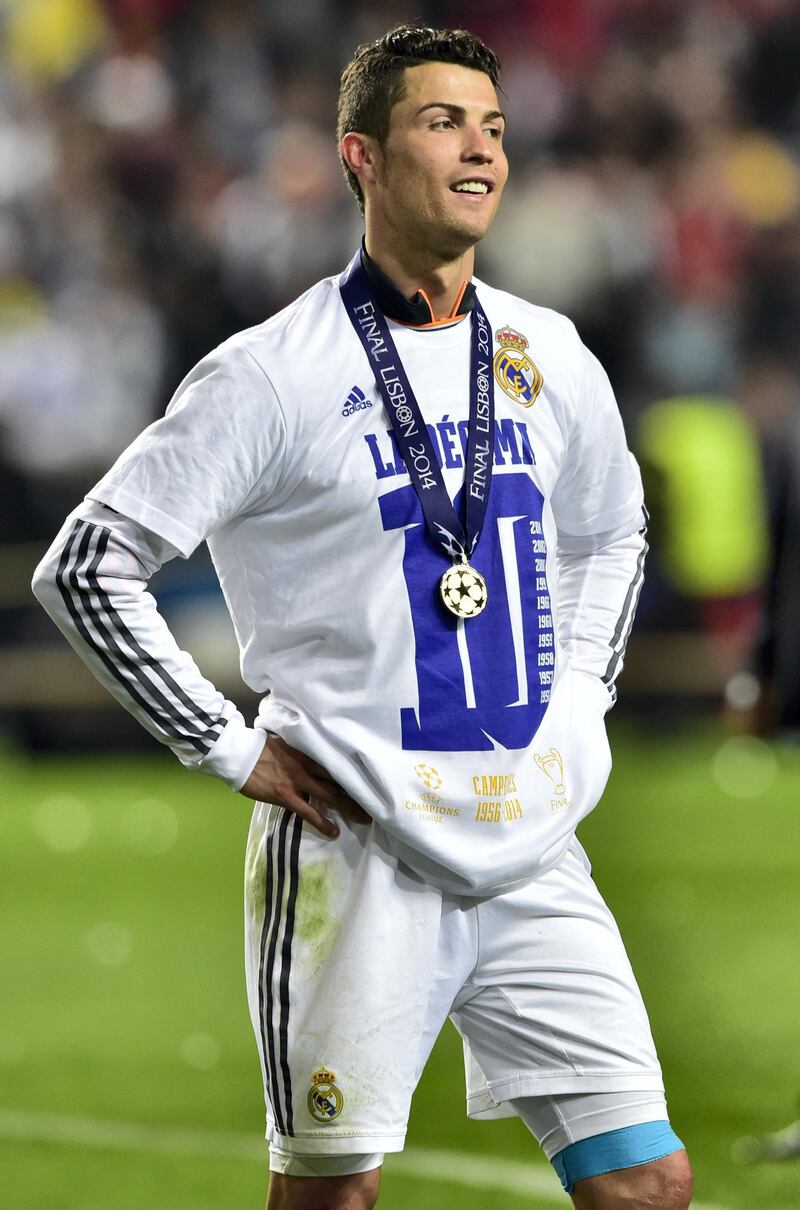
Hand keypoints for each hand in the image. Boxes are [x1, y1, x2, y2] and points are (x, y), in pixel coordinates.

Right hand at [238, 733, 369, 836]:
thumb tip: (313, 752)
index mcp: (308, 752)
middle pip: (339, 780)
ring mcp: (298, 781)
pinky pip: (308, 811)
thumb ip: (301, 749)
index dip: (353, 772)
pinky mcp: (286, 795)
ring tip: (363, 819)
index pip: (336, 762)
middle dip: (358, 793)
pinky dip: (322, 822)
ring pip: (329, 795)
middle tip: (374, 803)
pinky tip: (333, 831)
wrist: (240, 754)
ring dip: (348, 808)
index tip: (368, 779)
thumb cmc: (260, 746)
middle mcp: (308, 766)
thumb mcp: (286, 742)